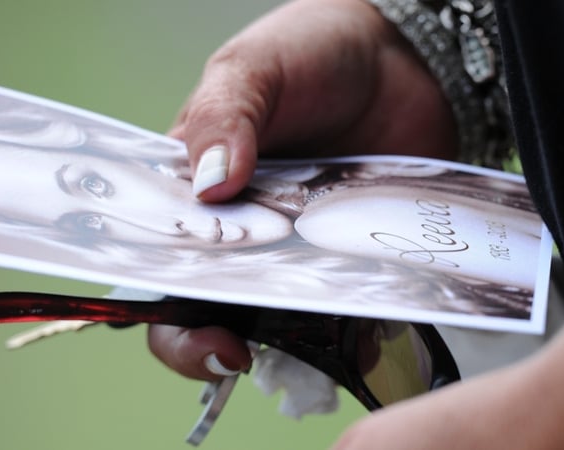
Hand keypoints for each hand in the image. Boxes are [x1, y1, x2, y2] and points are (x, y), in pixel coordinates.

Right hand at [149, 0, 456, 381]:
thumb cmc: (307, 54)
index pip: (168, 273)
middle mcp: (251, 230)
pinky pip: (356, 299)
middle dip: (229, 343)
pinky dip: (360, 323)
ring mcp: (308, 244)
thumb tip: (210, 184)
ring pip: (294, 316)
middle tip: (245, 352)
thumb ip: (224, 119)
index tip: (207, 333)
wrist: (394, 53)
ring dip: (303, 342)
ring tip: (321, 345)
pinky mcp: (358, 247)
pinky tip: (368, 330)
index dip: (175, 319)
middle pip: (227, 308)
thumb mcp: (251, 72)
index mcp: (201, 194)